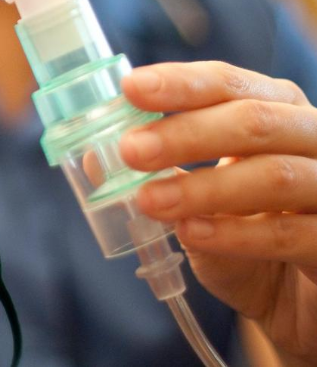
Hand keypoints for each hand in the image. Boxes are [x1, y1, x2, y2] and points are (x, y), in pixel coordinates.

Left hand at [119, 61, 316, 365]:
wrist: (303, 306)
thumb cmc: (248, 237)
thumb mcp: (196, 203)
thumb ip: (157, 175)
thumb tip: (94, 156)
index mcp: (276, 109)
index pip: (228, 83)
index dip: (180, 83)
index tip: (130, 87)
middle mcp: (312, 138)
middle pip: (254, 121)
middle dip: (185, 134)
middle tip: (130, 150)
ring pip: (275, 174)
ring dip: (203, 187)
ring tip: (148, 200)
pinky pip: (292, 233)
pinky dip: (236, 233)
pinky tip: (190, 233)